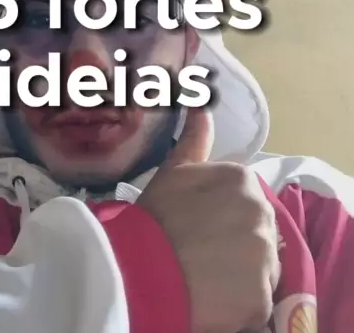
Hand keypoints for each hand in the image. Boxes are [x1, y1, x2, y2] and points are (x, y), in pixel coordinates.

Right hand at [137, 109, 278, 332]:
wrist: (141, 266)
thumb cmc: (156, 216)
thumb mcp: (175, 170)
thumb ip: (196, 137)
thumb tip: (202, 103)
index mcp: (243, 179)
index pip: (246, 202)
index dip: (225, 218)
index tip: (203, 228)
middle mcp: (261, 211)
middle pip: (257, 232)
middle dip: (238, 243)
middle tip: (204, 253)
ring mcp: (264, 254)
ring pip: (262, 267)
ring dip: (242, 273)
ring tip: (208, 276)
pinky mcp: (262, 294)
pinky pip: (259, 299)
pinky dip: (242, 302)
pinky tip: (215, 296)